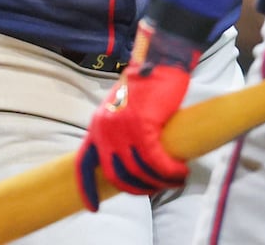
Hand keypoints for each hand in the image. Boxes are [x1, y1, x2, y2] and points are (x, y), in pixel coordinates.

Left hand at [74, 23, 197, 210]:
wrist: (160, 57)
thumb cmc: (148, 80)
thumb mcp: (124, 107)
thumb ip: (123, 130)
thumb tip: (137, 157)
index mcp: (97, 125)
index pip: (83, 163)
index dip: (87, 188)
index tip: (94, 207)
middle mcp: (105, 130)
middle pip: (116, 175)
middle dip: (136, 188)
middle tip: (155, 189)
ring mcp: (122, 129)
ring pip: (138, 171)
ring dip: (159, 182)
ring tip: (175, 180)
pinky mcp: (144, 127)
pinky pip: (155, 161)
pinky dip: (169, 172)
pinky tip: (180, 173)